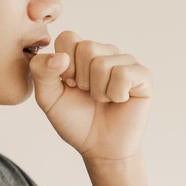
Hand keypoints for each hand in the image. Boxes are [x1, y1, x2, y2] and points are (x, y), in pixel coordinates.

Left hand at [28, 30, 152, 161]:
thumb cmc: (76, 121)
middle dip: (82, 79)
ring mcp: (126, 62)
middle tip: (88, 95)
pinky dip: (116, 94)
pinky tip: (119, 101)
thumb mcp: (48, 98)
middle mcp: (106, 52)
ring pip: (103, 63)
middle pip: (86, 47)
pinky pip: (123, 74)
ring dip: (98, 91)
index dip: (63, 65)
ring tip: (103, 100)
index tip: (69, 85)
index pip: (68, 37)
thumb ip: (41, 72)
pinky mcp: (143, 76)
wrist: (100, 148)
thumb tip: (61, 57)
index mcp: (83, 52)